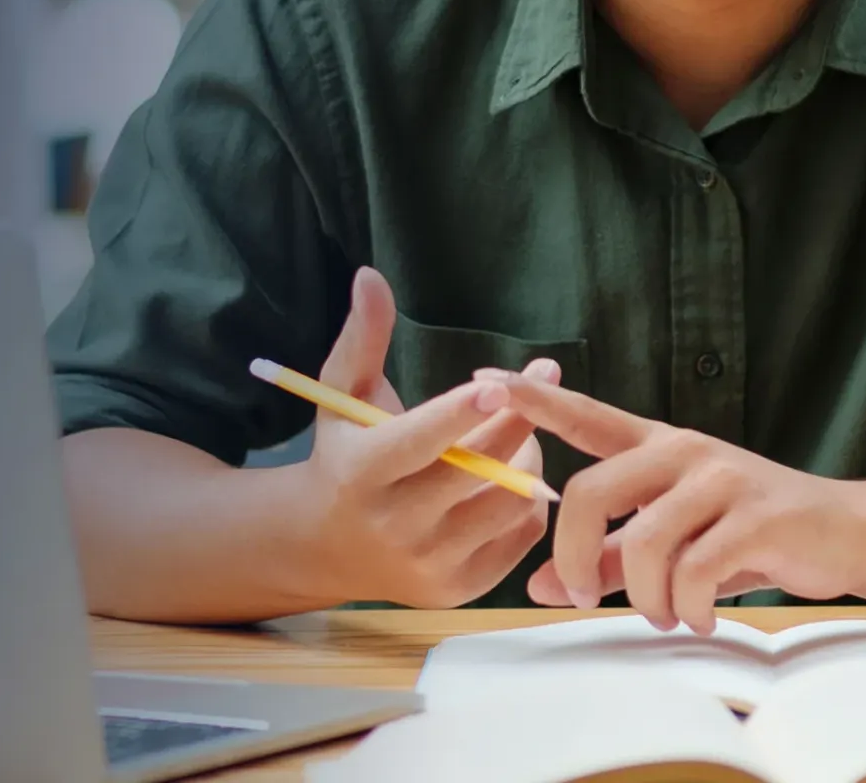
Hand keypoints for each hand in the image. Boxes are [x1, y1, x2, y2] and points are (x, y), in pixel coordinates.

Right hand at [279, 268, 554, 608]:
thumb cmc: (341, 454)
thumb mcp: (340, 396)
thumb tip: (370, 275)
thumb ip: (362, 337)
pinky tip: (510, 475)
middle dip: (515, 420)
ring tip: (516, 432)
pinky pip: (520, 537)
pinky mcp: (458, 589)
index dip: (460, 414)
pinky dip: (525, 501)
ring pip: (508, 503)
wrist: (325, 547)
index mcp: (361, 474)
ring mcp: (429, 564)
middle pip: (478, 470)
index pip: (420, 443)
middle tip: (540, 382)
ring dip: (523, 460)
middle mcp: (394, 525)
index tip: (496, 383)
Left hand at [473, 373, 865, 632]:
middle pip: (590, 493)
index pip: (587, 416)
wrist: (844, 533)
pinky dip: (690, 607)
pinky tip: (703, 616)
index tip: (485, 380)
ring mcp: (721, 479)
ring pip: (643, 543)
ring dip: (646, 598)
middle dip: (573, 558)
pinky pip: (695, 570)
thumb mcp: (673, 545)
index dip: (535, 401)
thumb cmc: (752, 537)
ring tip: (669, 614)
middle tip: (583, 599)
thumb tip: (537, 589)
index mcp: (658, 448)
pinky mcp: (756, 514)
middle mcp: (684, 452)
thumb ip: (607, 561)